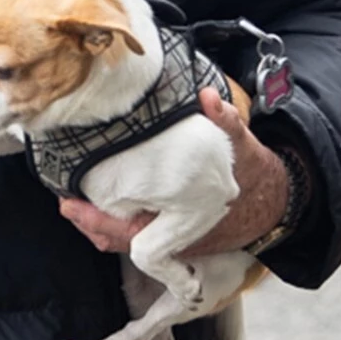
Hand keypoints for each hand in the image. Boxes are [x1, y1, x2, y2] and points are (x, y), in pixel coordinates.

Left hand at [58, 88, 288, 256]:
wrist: (275, 200)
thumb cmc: (255, 176)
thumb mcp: (242, 146)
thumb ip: (225, 121)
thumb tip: (208, 99)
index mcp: (184, 220)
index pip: (128, 232)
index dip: (96, 219)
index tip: (72, 204)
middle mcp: (175, 237)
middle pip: (118, 240)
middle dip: (89, 223)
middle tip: (65, 203)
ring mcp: (173, 240)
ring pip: (124, 241)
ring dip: (99, 224)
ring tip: (74, 205)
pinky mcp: (173, 235)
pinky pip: (135, 235)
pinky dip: (114, 223)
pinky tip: (100, 205)